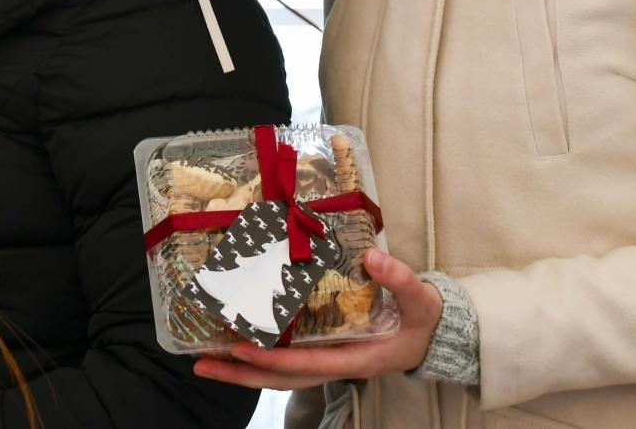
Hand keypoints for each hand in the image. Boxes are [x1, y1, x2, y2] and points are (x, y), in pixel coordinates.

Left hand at [191, 248, 443, 391]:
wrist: (432, 335)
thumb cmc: (423, 319)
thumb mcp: (420, 299)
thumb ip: (399, 279)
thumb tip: (371, 257)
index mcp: (356, 358)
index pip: (305, 365)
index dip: (272, 359)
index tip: (241, 347)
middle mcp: (335, 365)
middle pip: (280, 379)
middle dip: (241, 373)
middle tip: (202, 364)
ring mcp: (326, 361)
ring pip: (278, 374)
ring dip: (242, 369)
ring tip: (206, 359)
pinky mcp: (323, 351)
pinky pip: (285, 361)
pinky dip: (259, 357)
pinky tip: (235, 344)